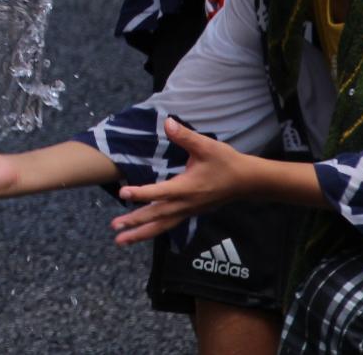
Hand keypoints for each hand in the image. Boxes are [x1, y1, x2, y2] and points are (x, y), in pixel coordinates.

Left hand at [107, 118, 245, 243]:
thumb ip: (185, 136)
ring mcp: (188, 210)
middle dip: (135, 223)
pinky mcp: (190, 212)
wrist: (247, 181)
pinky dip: (154, 229)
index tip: (123, 194)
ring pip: (162, 225)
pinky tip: (141, 233)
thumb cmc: (226, 162)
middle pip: (157, 216)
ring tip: (121, 240)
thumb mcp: (206, 146)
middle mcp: (186, 204)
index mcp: (187, 188)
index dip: (141, 193)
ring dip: (141, 233)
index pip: (160, 193)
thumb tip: (167, 122)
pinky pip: (169, 224)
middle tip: (115, 228)